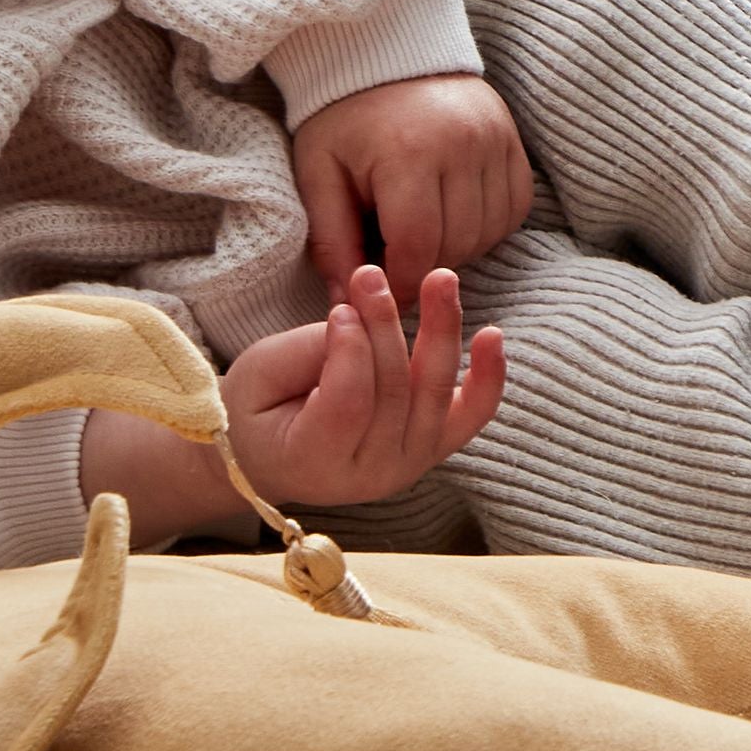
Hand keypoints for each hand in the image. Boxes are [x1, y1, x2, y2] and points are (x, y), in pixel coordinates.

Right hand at [81, 265, 506, 544]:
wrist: (267, 453)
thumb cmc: (257, 409)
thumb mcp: (261, 376)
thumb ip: (307, 352)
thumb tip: (360, 317)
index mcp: (313, 463)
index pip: (349, 404)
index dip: (349, 351)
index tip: (339, 310)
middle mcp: (371, 475)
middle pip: (395, 392)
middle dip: (387, 326)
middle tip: (372, 275)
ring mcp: (409, 464)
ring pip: (433, 392)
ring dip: (440, 330)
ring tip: (439, 279)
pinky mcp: (434, 446)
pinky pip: (471, 413)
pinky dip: (487, 376)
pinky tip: (493, 336)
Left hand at [290, 75, 531, 309]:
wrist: (386, 56)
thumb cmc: (344, 120)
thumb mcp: (319, 175)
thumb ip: (332, 239)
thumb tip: (346, 301)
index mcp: (407, 153)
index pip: (417, 244)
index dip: (402, 281)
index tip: (384, 293)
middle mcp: (462, 145)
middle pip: (457, 242)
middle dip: (426, 268)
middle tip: (399, 264)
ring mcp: (496, 140)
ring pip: (490, 230)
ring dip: (459, 250)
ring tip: (424, 240)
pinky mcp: (514, 141)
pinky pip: (515, 207)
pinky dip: (489, 226)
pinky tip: (456, 220)